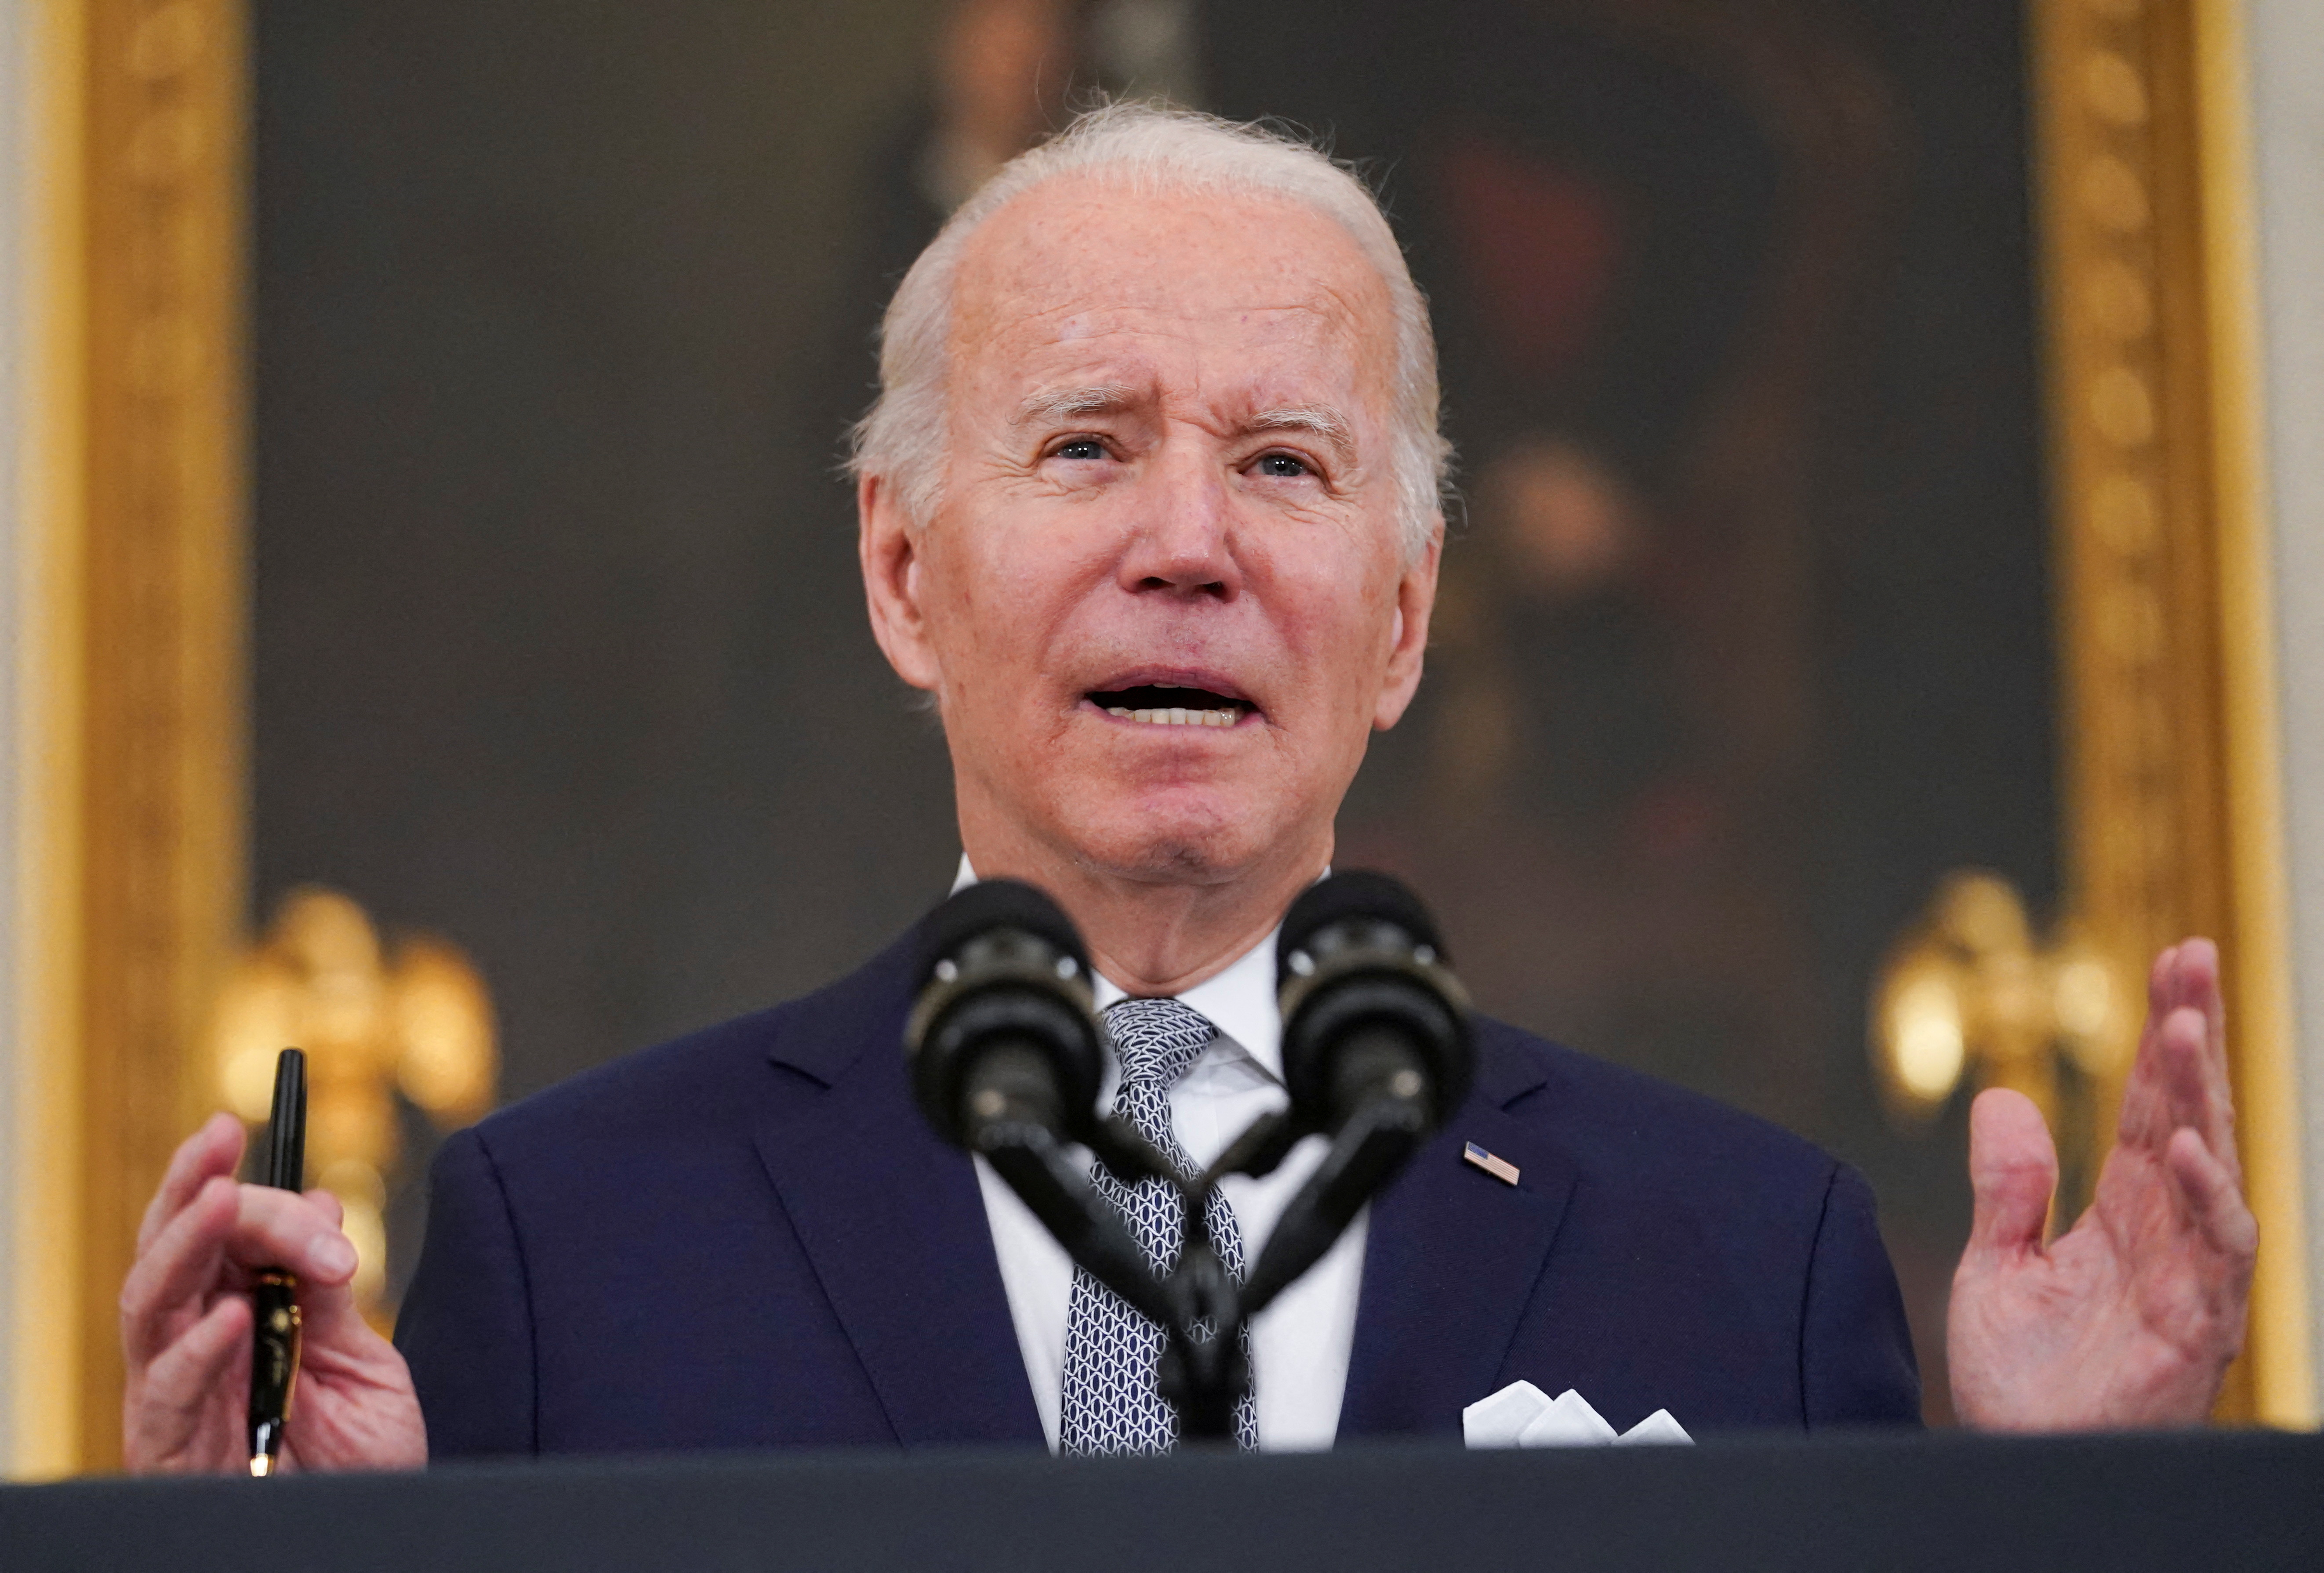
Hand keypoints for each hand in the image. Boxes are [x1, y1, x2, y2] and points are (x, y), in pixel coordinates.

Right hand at [121, 1112, 427, 1472]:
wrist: (376, 1531)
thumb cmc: (362, 1463)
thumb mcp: (363, 1364)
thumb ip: (330, 1295)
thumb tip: (319, 1204)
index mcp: (240, 1321)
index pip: (220, 1239)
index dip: (239, 1187)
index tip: (246, 1132)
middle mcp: (198, 1351)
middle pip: (172, 1256)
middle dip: (188, 1190)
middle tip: (216, 1138)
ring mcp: (179, 1400)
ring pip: (150, 1309)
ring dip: (184, 1248)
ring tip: (218, 1199)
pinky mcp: (172, 1452)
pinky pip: (166, 1395)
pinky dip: (197, 1350)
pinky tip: (232, 1315)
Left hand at [1948, 939, 2255, 1428]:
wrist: (2019, 1461)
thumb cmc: (2023, 1383)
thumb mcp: (1998, 1269)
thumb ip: (2008, 1189)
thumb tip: (2003, 1097)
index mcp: (2124, 1214)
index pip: (2150, 1106)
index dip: (2163, 1036)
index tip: (2172, 960)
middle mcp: (2166, 1236)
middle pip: (2188, 1117)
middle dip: (2193, 1037)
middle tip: (2193, 957)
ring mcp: (2188, 1280)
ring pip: (2212, 1170)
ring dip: (2201, 1099)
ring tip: (2182, 1029)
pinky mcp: (2195, 1329)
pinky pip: (2216, 1254)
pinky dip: (2207, 1198)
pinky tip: (2187, 1146)